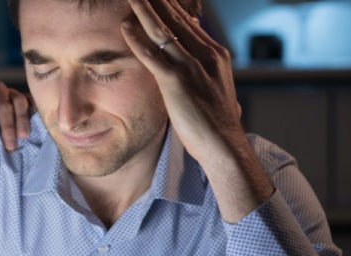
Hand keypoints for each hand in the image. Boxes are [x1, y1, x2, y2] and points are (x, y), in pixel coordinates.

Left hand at [0, 83, 32, 150]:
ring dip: (22, 120)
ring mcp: (13, 93)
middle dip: (6, 127)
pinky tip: (38, 126)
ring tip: (23, 138)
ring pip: (20, 101)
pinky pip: (32, 101)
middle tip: (9, 147)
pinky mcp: (25, 97)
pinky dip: (35, 112)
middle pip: (3, 105)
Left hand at [121, 0, 273, 220]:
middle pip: (175, 19)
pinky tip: (125, 27)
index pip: (187, 21)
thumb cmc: (216, 122)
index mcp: (214, 54)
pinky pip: (153, 55)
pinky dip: (137, 39)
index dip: (169, 5)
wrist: (225, 145)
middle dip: (157, 1)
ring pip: (163, 31)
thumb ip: (202, 69)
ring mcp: (192, 67)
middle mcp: (206, 55)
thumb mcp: (212, 88)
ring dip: (144, 10)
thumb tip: (194, 57)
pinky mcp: (178, 82)